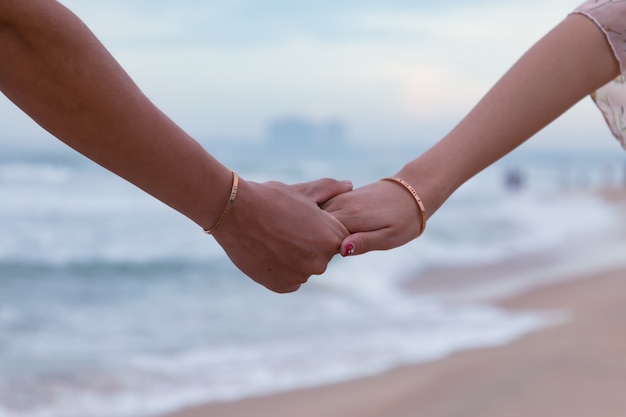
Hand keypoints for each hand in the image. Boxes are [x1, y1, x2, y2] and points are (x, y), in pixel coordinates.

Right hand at [212, 177, 351, 292]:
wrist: (235, 212)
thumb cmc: (271, 198)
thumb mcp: (303, 191)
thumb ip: (330, 190)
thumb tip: (349, 185)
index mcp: (332, 238)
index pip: (337, 238)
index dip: (319, 226)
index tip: (302, 219)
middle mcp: (320, 262)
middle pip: (320, 254)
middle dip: (308, 243)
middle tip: (286, 226)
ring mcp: (300, 276)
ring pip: (303, 267)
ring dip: (294, 257)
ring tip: (275, 237)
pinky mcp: (281, 286)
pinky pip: (289, 279)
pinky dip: (281, 269)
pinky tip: (268, 250)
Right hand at [322, 180, 423, 256]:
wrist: (412, 192)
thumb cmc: (403, 220)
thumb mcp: (389, 237)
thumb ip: (365, 243)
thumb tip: (342, 249)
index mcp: (352, 217)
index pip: (322, 235)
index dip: (320, 248)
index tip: (323, 257)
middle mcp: (343, 204)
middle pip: (316, 224)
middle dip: (314, 237)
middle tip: (319, 251)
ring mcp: (341, 197)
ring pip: (317, 215)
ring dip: (315, 228)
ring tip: (320, 241)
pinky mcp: (342, 196)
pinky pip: (323, 208)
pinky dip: (320, 219)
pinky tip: (325, 229)